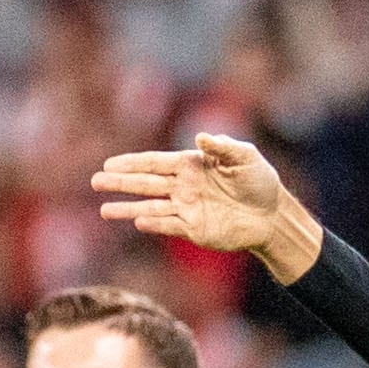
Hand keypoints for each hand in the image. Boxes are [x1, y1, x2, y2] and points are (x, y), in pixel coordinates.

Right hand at [95, 134, 320, 281]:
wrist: (273, 215)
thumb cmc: (259, 181)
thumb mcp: (245, 156)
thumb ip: (222, 147)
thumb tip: (200, 137)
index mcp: (190, 165)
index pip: (154, 163)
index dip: (132, 163)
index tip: (110, 164)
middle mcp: (183, 187)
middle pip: (146, 184)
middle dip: (121, 183)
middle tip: (95, 181)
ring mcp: (187, 209)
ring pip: (151, 207)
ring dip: (128, 208)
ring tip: (104, 209)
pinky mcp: (195, 230)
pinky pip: (169, 225)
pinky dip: (154, 223)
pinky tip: (138, 220)